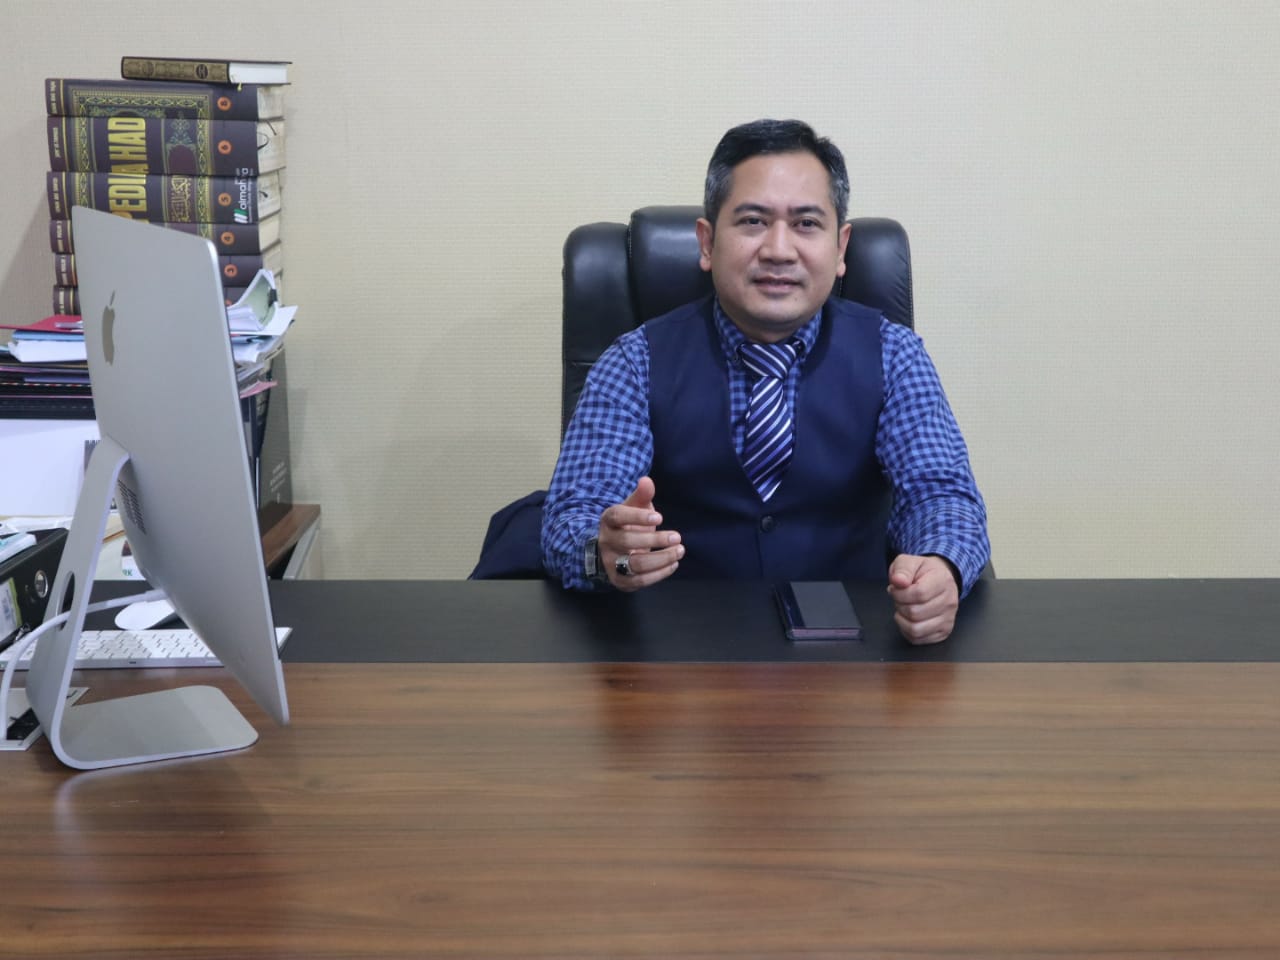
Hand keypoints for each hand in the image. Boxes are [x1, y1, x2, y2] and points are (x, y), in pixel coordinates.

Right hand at [598, 476, 683, 591]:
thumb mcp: (634, 507)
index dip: (637, 517)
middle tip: (677, 537)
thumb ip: (642, 495)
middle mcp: (606, 542)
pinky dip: (659, 574)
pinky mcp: (619, 580)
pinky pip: (639, 581)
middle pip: (627, 541)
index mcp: (608, 520)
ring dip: (661, 559)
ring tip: (679, 551)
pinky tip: (673, 564)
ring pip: (634, 564)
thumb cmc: (629, 524)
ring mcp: (611, 563)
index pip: (617, 516)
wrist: (614, 549)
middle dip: (655, 540)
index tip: (660, 517)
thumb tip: (646, 480)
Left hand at [887, 554, 958, 644]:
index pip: (919, 594)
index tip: (896, 588)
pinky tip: (908, 618)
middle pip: (915, 613)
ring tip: (904, 608)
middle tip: (900, 598)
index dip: (900, 593)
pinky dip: (906, 630)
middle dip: (900, 605)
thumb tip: (898, 581)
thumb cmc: (922, 572)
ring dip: (902, 620)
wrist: (938, 579)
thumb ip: (902, 569)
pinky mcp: (943, 632)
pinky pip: (918, 639)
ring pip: (916, 629)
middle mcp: (950, 602)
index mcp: (943, 581)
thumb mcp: (909, 562)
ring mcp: (948, 619)